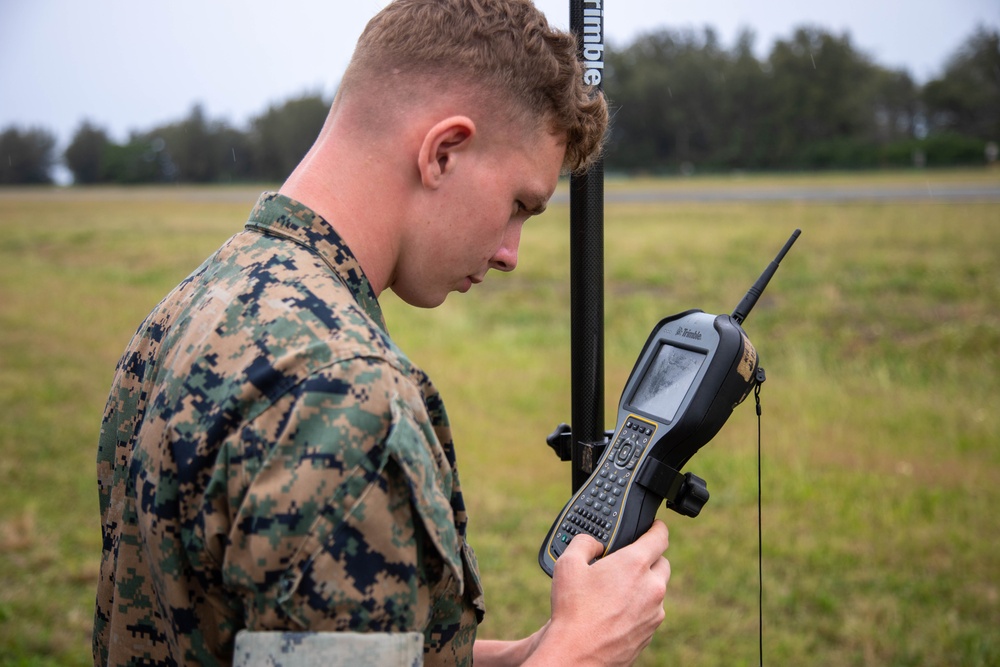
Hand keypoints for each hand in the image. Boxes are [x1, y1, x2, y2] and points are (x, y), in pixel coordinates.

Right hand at [525, 520, 670, 665]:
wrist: (577, 655)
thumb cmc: (573, 611)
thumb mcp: (567, 564)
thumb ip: (584, 543)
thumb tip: (593, 543)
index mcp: (635, 564)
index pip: (660, 536)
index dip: (657, 527)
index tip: (654, 526)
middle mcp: (652, 587)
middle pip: (662, 563)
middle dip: (648, 558)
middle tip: (627, 562)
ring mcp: (654, 612)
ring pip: (657, 590)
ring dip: (644, 585)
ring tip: (616, 591)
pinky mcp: (651, 632)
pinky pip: (651, 611)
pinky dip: (640, 607)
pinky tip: (616, 611)